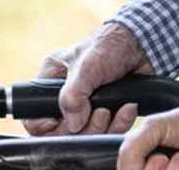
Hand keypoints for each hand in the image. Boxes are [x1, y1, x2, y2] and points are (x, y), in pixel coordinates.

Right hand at [24, 21, 150, 135]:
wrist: (143, 44)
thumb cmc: (110, 44)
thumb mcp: (86, 66)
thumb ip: (73, 96)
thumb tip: (74, 124)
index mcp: (51, 82)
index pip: (34, 117)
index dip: (45, 127)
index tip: (62, 123)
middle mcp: (67, 96)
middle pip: (62, 132)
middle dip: (82, 129)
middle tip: (100, 113)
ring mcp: (88, 106)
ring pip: (86, 135)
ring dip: (102, 127)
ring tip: (111, 110)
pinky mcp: (108, 112)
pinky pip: (108, 131)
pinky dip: (120, 124)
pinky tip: (127, 108)